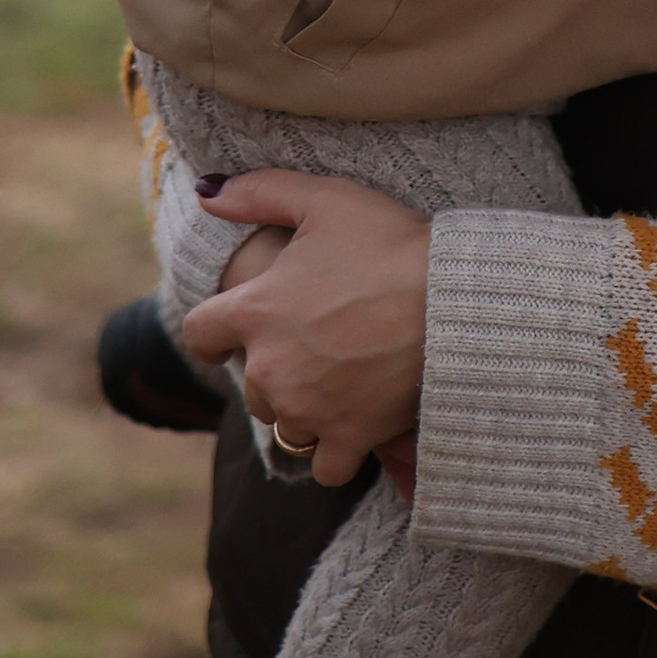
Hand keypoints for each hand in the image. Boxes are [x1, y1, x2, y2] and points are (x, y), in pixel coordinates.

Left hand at [180, 170, 432, 487]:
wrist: (457, 298)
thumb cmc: (391, 242)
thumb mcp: (325, 199)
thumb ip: (258, 192)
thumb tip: (205, 193)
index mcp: (254, 311)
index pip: (199, 333)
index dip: (216, 330)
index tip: (235, 331)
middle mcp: (270, 368)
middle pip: (251, 385)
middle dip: (276, 368)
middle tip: (320, 343)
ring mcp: (308, 408)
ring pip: (286, 423)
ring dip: (306, 408)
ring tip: (345, 378)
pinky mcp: (349, 437)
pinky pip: (325, 465)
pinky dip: (337, 450)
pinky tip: (357, 422)